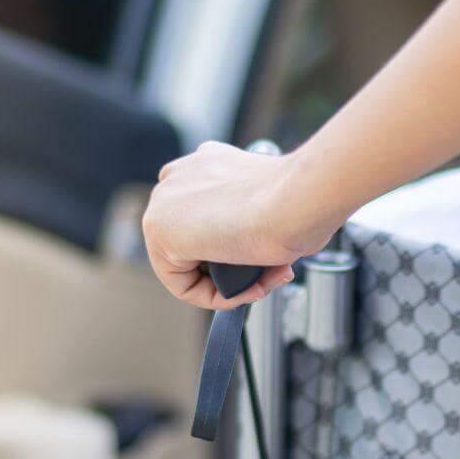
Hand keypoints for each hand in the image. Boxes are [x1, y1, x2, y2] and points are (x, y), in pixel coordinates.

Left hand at [142, 143, 338, 308]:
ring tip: (264, 283)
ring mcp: (166, 198)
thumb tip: (250, 243)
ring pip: (190, 264)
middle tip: (271, 275)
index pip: (210, 217)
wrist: (297, 200)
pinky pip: (182, 284)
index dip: (243, 248)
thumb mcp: (276, 204)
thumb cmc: (300, 200)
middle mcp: (183, 175)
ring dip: (231, 284)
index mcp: (210, 161)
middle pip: (198, 242)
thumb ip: (252, 219)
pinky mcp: (159, 228)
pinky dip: (215, 297)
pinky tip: (247, 289)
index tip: (270, 257)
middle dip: (238, 267)